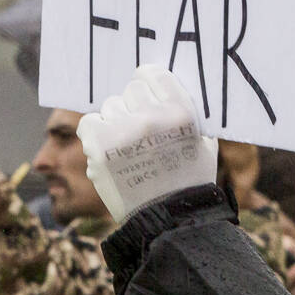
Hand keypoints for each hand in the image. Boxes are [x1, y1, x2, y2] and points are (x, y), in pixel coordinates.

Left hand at [76, 66, 217, 220]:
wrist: (169, 219)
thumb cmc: (188, 180)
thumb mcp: (203, 141)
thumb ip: (187, 113)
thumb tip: (165, 90)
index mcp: (181, 112)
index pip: (154, 74)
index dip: (150, 82)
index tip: (148, 91)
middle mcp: (152, 118)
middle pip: (132, 89)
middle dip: (137, 105)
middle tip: (142, 126)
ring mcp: (123, 131)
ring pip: (111, 105)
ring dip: (118, 119)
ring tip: (129, 144)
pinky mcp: (100, 147)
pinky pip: (90, 121)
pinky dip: (97, 131)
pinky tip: (109, 146)